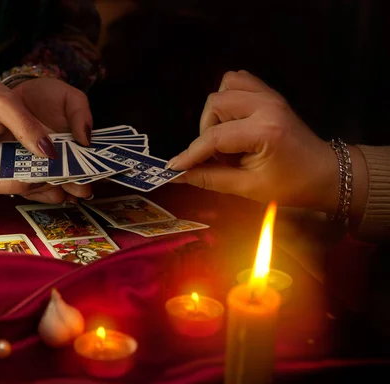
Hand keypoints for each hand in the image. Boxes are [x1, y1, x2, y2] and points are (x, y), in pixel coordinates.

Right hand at [0, 72, 89, 202]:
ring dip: (48, 185)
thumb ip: (26, 126)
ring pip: (20, 184)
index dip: (24, 183)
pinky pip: (22, 173)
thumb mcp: (1, 102)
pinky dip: (42, 174)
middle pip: (13, 187)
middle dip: (45, 188)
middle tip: (78, 189)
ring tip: (79, 188)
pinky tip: (66, 176)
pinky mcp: (1, 163)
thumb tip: (51, 153)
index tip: (50, 176)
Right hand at [167, 70, 338, 212]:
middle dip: (206, 132)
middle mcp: (266, 105)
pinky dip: (228, 97)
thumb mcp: (247, 188)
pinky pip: (239, 81)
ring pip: (225, 86)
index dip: (190, 154)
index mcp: (265, 131)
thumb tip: (178, 175)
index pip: (215, 137)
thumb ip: (210, 178)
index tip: (174, 168)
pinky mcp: (270, 93)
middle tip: (217, 157)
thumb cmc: (290, 186)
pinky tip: (232, 119)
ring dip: (217, 112)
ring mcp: (270, 95)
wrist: (325, 173)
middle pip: (216, 103)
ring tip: (226, 137)